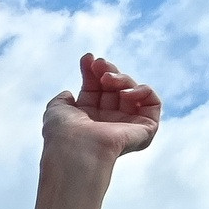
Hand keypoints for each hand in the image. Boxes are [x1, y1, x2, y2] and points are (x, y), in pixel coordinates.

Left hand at [43, 53, 159, 161]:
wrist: (77, 150)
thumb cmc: (63, 134)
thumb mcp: (56, 111)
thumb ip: (61, 100)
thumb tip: (69, 93)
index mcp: (87, 118)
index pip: (94, 89)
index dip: (92, 71)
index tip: (87, 58)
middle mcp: (107, 121)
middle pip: (113, 87)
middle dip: (107, 70)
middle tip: (99, 64)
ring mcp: (127, 124)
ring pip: (132, 90)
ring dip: (121, 78)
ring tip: (107, 79)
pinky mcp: (145, 128)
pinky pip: (153, 101)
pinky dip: (143, 90)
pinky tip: (125, 93)